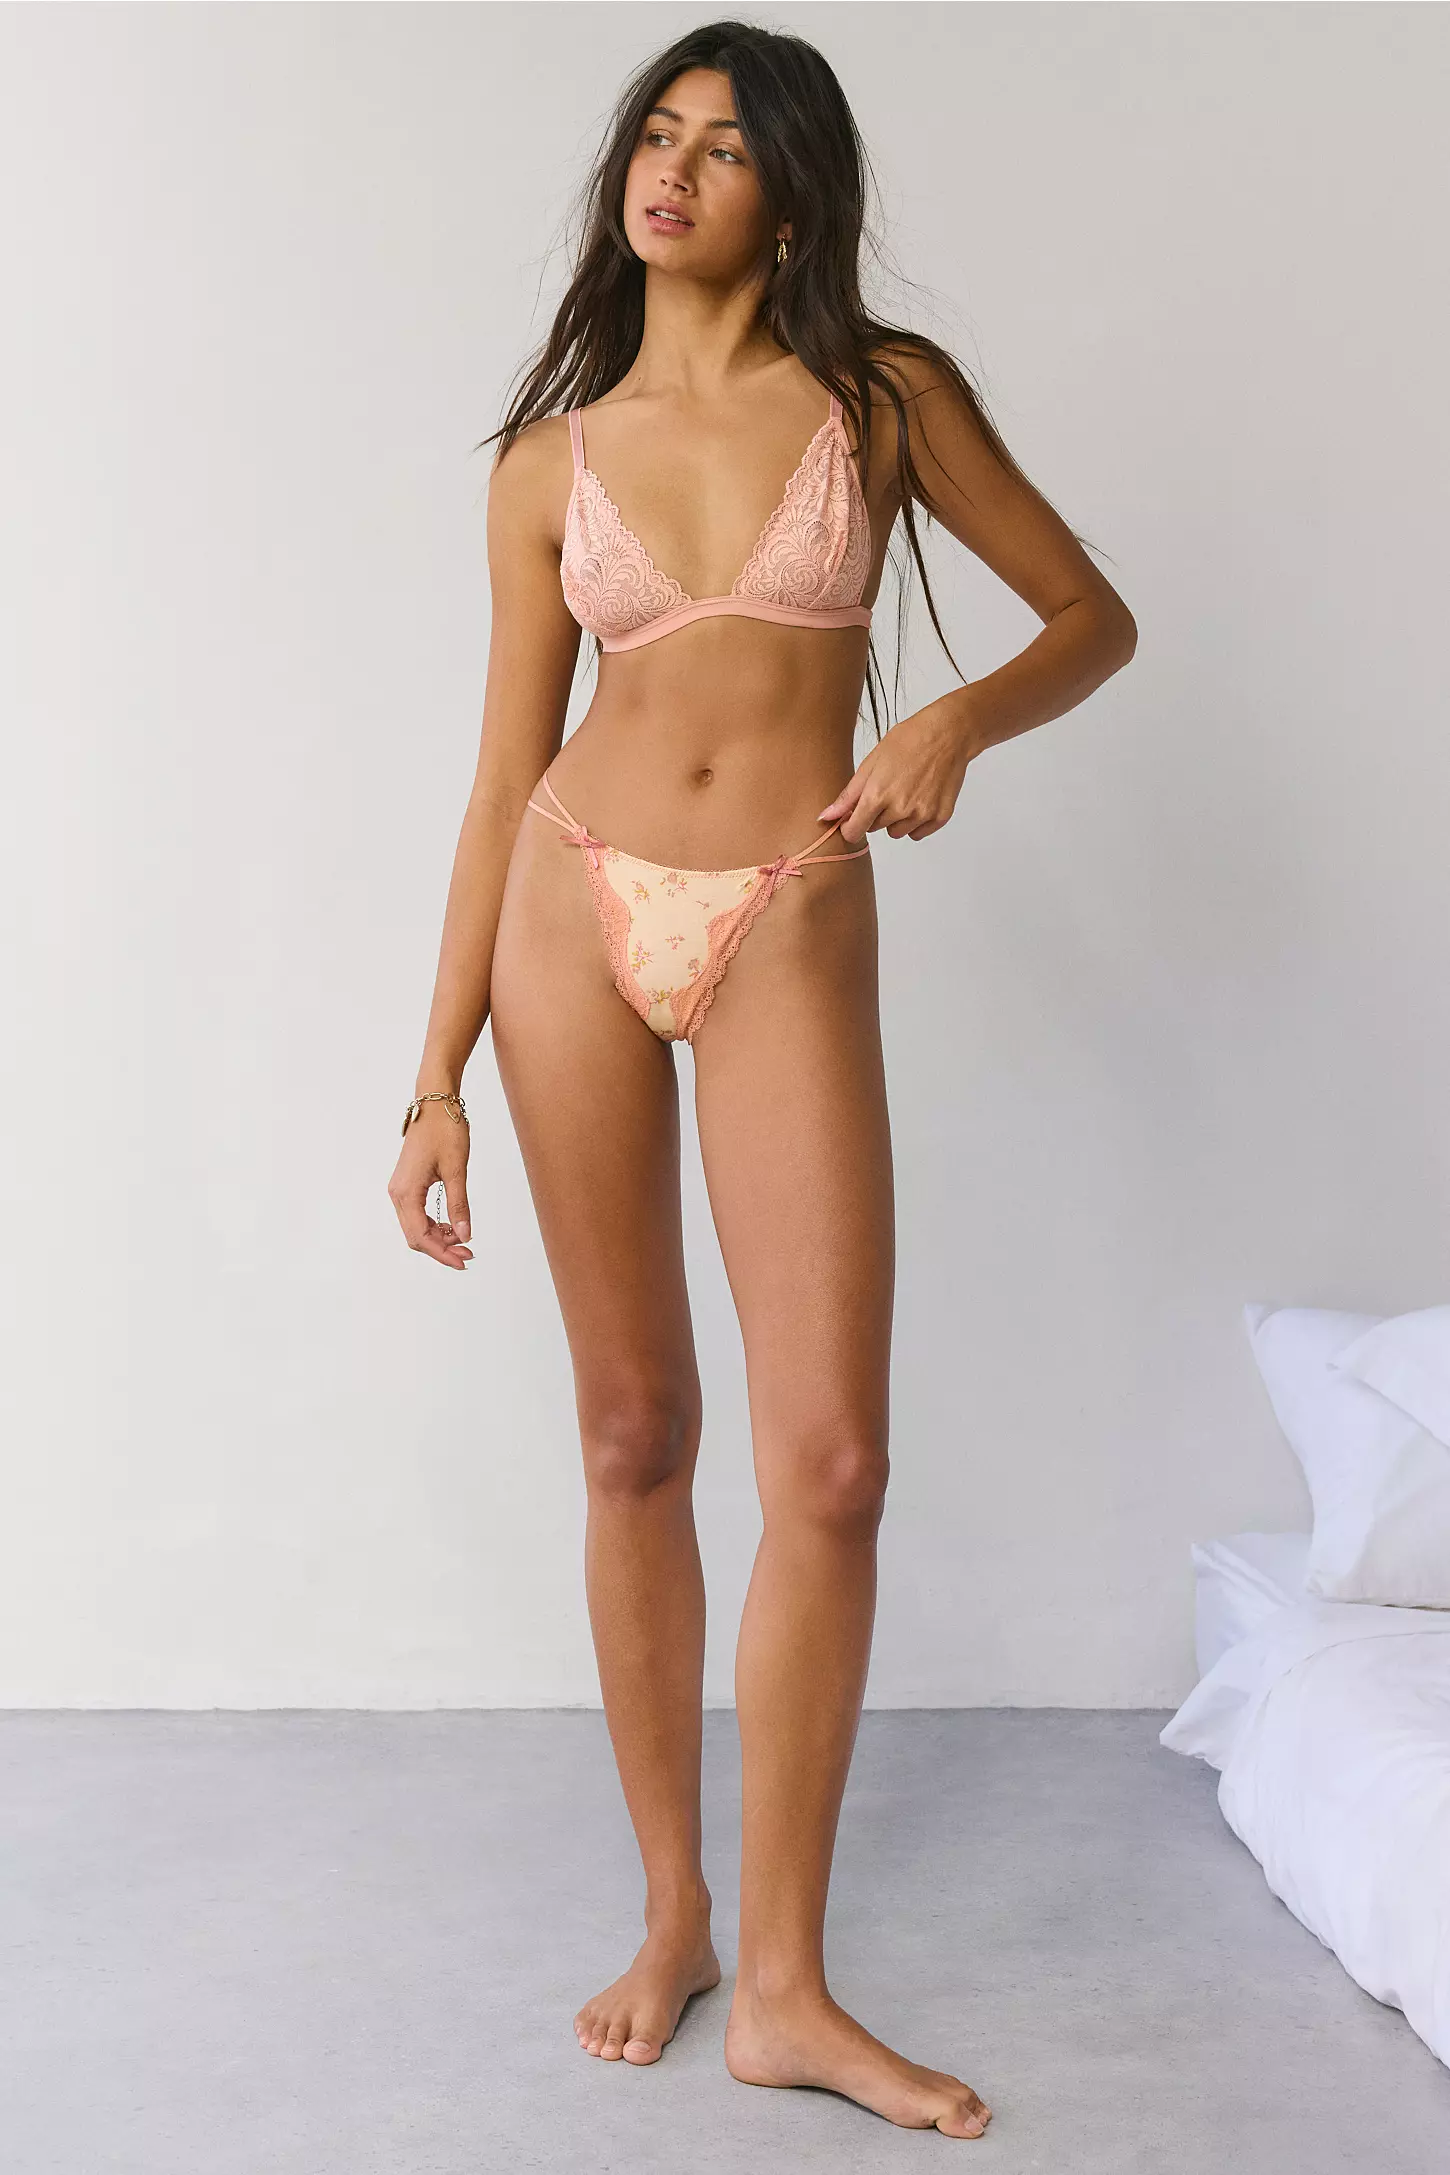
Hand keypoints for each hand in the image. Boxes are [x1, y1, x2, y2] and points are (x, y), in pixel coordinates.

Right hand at [388, 1104, 473, 1269]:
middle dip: (441, 1249)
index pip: (420, 1236)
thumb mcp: (457, 1170)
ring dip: (438, 1237)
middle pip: (415, 1236)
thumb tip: (464, 1234)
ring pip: (415, 1226)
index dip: (442, 1253)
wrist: (434, 1104)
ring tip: (463, 1239)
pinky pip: (416, 1213)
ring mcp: (400, 1189)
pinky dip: (433, 1224)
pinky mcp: (407, 1184)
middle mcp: (397, 1193)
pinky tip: (451, 1224)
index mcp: (406, 1192)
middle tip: (468, 1254)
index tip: (463, 1261)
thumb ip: (459, 1204)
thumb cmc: (445, 1131)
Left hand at [817, 696, 977, 844]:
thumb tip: (827, 817)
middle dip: (875, 814)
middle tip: (888, 788)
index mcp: (877, 795)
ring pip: (897, 832)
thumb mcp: (871, 762)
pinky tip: (920, 798)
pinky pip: (917, 833)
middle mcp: (899, 810)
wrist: (947, 734)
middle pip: (875, 829)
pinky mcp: (939, 818)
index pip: (854, 832)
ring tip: (906, 791)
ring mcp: (921, 815)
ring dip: (896, 819)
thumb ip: (848, 795)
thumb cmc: (908, 741)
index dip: (850, 826)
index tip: (853, 818)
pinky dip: (915, 822)